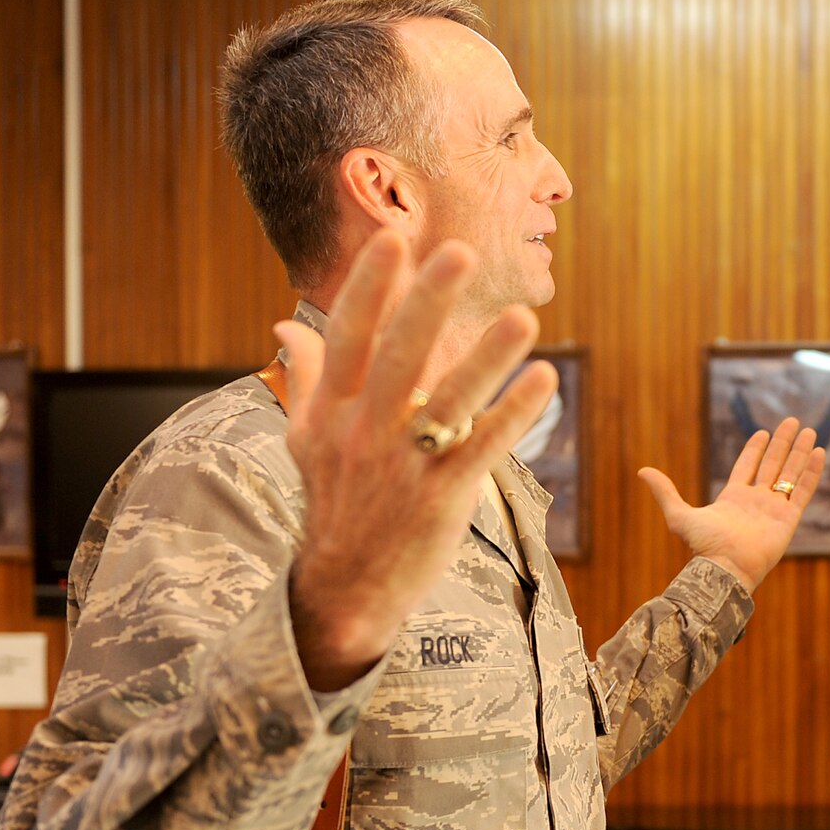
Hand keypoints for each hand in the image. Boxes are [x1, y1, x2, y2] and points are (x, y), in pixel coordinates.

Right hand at [277, 230, 556, 689]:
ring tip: (523, 318)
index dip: (371, 288)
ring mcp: (403, 466)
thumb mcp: (306, 440)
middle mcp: (364, 432)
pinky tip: (544, 380)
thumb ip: (305, 377)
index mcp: (332, 411)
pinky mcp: (442, 497)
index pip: (350, 336)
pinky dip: (515, 414)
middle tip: (459, 253)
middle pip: (399, 356)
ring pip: (449, 400)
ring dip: (487, 358)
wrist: (345, 588)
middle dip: (428, 303)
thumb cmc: (333, 504)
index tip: (393, 241)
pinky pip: (483, 447)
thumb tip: (285, 323)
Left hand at [637, 417, 825, 591]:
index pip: (748, 467)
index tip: (763, 432)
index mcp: (733, 499)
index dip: (755, 450)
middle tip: (792, 422)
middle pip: (773, 466)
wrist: (726, 568)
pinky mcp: (789, 519)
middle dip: (783, 444)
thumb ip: (665, 492)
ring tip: (808, 431)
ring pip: (790, 474)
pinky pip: (803, 491)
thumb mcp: (679, 515)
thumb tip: (642, 471)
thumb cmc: (704, 546)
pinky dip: (811, 472)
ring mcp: (774, 509)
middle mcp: (756, 502)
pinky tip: (818, 452)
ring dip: (799, 453)